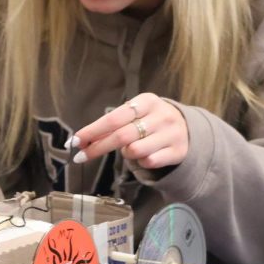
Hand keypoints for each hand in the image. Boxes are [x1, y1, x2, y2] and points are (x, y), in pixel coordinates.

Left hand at [69, 92, 187, 169]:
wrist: (188, 128)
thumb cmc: (150, 120)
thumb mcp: (135, 114)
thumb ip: (112, 124)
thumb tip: (81, 140)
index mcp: (147, 101)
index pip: (114, 118)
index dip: (92, 131)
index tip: (75, 141)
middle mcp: (161, 115)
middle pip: (121, 136)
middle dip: (97, 147)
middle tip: (80, 157)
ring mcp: (172, 133)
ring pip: (134, 151)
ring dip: (126, 153)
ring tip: (131, 148)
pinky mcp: (178, 151)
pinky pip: (149, 162)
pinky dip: (141, 161)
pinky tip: (147, 154)